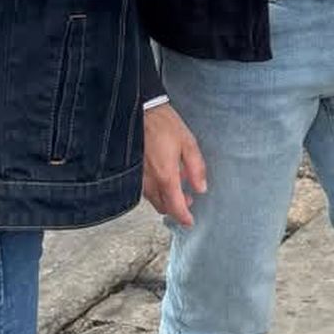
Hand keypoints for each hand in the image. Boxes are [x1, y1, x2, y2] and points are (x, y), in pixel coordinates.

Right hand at [143, 103, 206, 227]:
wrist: (140, 111)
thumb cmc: (164, 125)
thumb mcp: (188, 143)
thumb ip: (196, 168)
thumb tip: (201, 188)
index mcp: (166, 175)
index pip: (175, 206)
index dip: (183, 217)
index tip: (190, 221)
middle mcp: (150, 180)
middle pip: (162, 206)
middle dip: (175, 208)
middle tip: (187, 200)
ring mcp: (138, 177)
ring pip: (152, 199)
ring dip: (165, 199)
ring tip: (177, 187)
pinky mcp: (132, 171)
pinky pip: (144, 189)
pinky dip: (155, 191)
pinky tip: (162, 179)